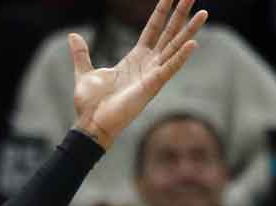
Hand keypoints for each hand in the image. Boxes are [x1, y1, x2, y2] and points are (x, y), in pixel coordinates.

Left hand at [69, 0, 206, 148]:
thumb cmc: (90, 103)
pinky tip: (193, 43)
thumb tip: (73, 35)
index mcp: (135, 58)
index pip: (153, 29)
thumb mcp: (84, 72)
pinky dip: (181, 57)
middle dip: (180, 14)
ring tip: (203, 13)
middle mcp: (148, 64)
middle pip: (168, 33)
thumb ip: (82, 53)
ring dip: (189, 31)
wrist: (90, 124)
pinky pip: (169, 69)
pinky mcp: (152, 86)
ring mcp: (152, 74)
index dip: (161, 12)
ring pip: (174, 47)